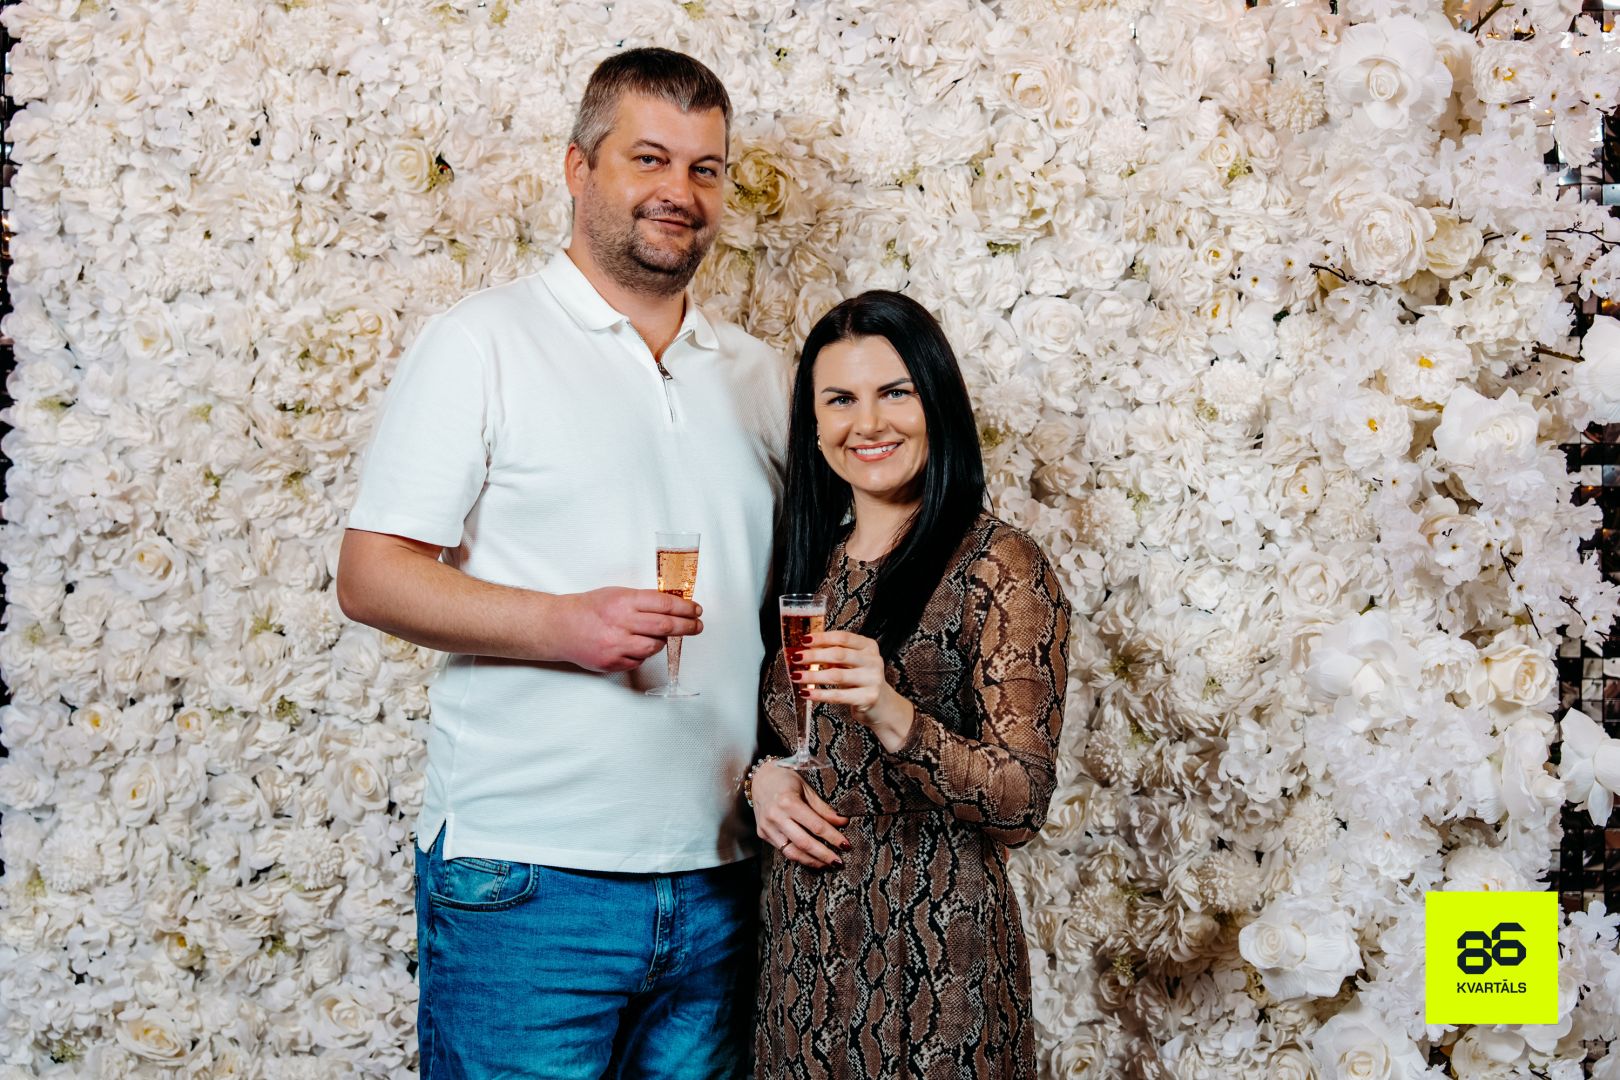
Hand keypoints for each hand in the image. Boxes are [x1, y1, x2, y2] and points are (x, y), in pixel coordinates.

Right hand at [548, 587, 701, 672]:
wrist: (560, 627)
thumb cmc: (589, 608)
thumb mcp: (617, 594)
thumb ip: (642, 601)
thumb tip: (673, 606)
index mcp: (624, 601)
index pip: (664, 604)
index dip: (685, 608)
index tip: (696, 610)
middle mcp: (621, 622)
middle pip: (665, 626)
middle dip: (687, 626)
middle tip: (697, 626)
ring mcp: (616, 644)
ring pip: (654, 646)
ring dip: (662, 641)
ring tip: (659, 635)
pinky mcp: (612, 662)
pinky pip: (639, 660)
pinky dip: (643, 653)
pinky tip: (636, 645)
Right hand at [752, 762, 849, 868]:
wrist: (759, 778)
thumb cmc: (786, 780)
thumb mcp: (807, 789)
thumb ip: (823, 809)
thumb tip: (843, 822)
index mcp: (788, 801)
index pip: (816, 825)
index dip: (833, 837)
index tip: (846, 845)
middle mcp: (776, 816)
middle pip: (804, 842)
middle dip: (824, 854)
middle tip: (838, 862)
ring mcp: (767, 827)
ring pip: (792, 852)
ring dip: (812, 861)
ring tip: (826, 864)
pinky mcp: (763, 834)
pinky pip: (783, 850)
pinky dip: (799, 856)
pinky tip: (811, 858)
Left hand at [793, 630, 914, 750]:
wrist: (882, 705)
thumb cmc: (861, 680)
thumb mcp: (853, 662)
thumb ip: (835, 654)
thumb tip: (805, 650)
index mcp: (868, 646)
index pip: (843, 637)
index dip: (822, 638)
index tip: (804, 640)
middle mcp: (873, 661)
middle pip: (839, 655)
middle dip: (814, 656)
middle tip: (796, 658)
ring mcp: (872, 679)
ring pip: (836, 675)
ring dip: (812, 675)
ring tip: (796, 676)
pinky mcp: (868, 698)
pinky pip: (838, 695)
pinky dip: (819, 694)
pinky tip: (806, 692)